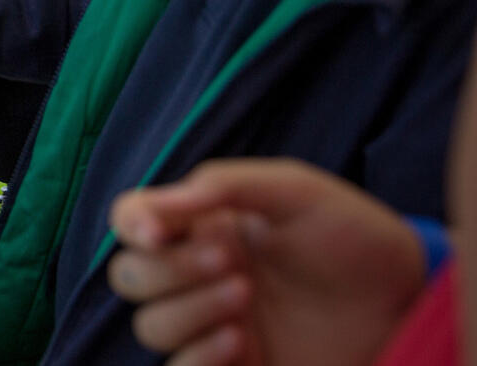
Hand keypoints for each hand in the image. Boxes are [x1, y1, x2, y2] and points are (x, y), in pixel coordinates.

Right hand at [107, 159, 426, 365]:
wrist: (404, 300)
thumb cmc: (352, 236)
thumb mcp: (294, 190)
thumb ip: (223, 185)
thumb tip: (155, 206)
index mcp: (201, 223)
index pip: (130, 219)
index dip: (131, 225)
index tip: (158, 233)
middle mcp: (195, 272)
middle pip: (129, 276)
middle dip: (169, 270)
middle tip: (230, 262)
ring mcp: (209, 321)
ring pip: (150, 325)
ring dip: (189, 311)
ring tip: (246, 298)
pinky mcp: (230, 365)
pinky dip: (198, 356)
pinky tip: (239, 339)